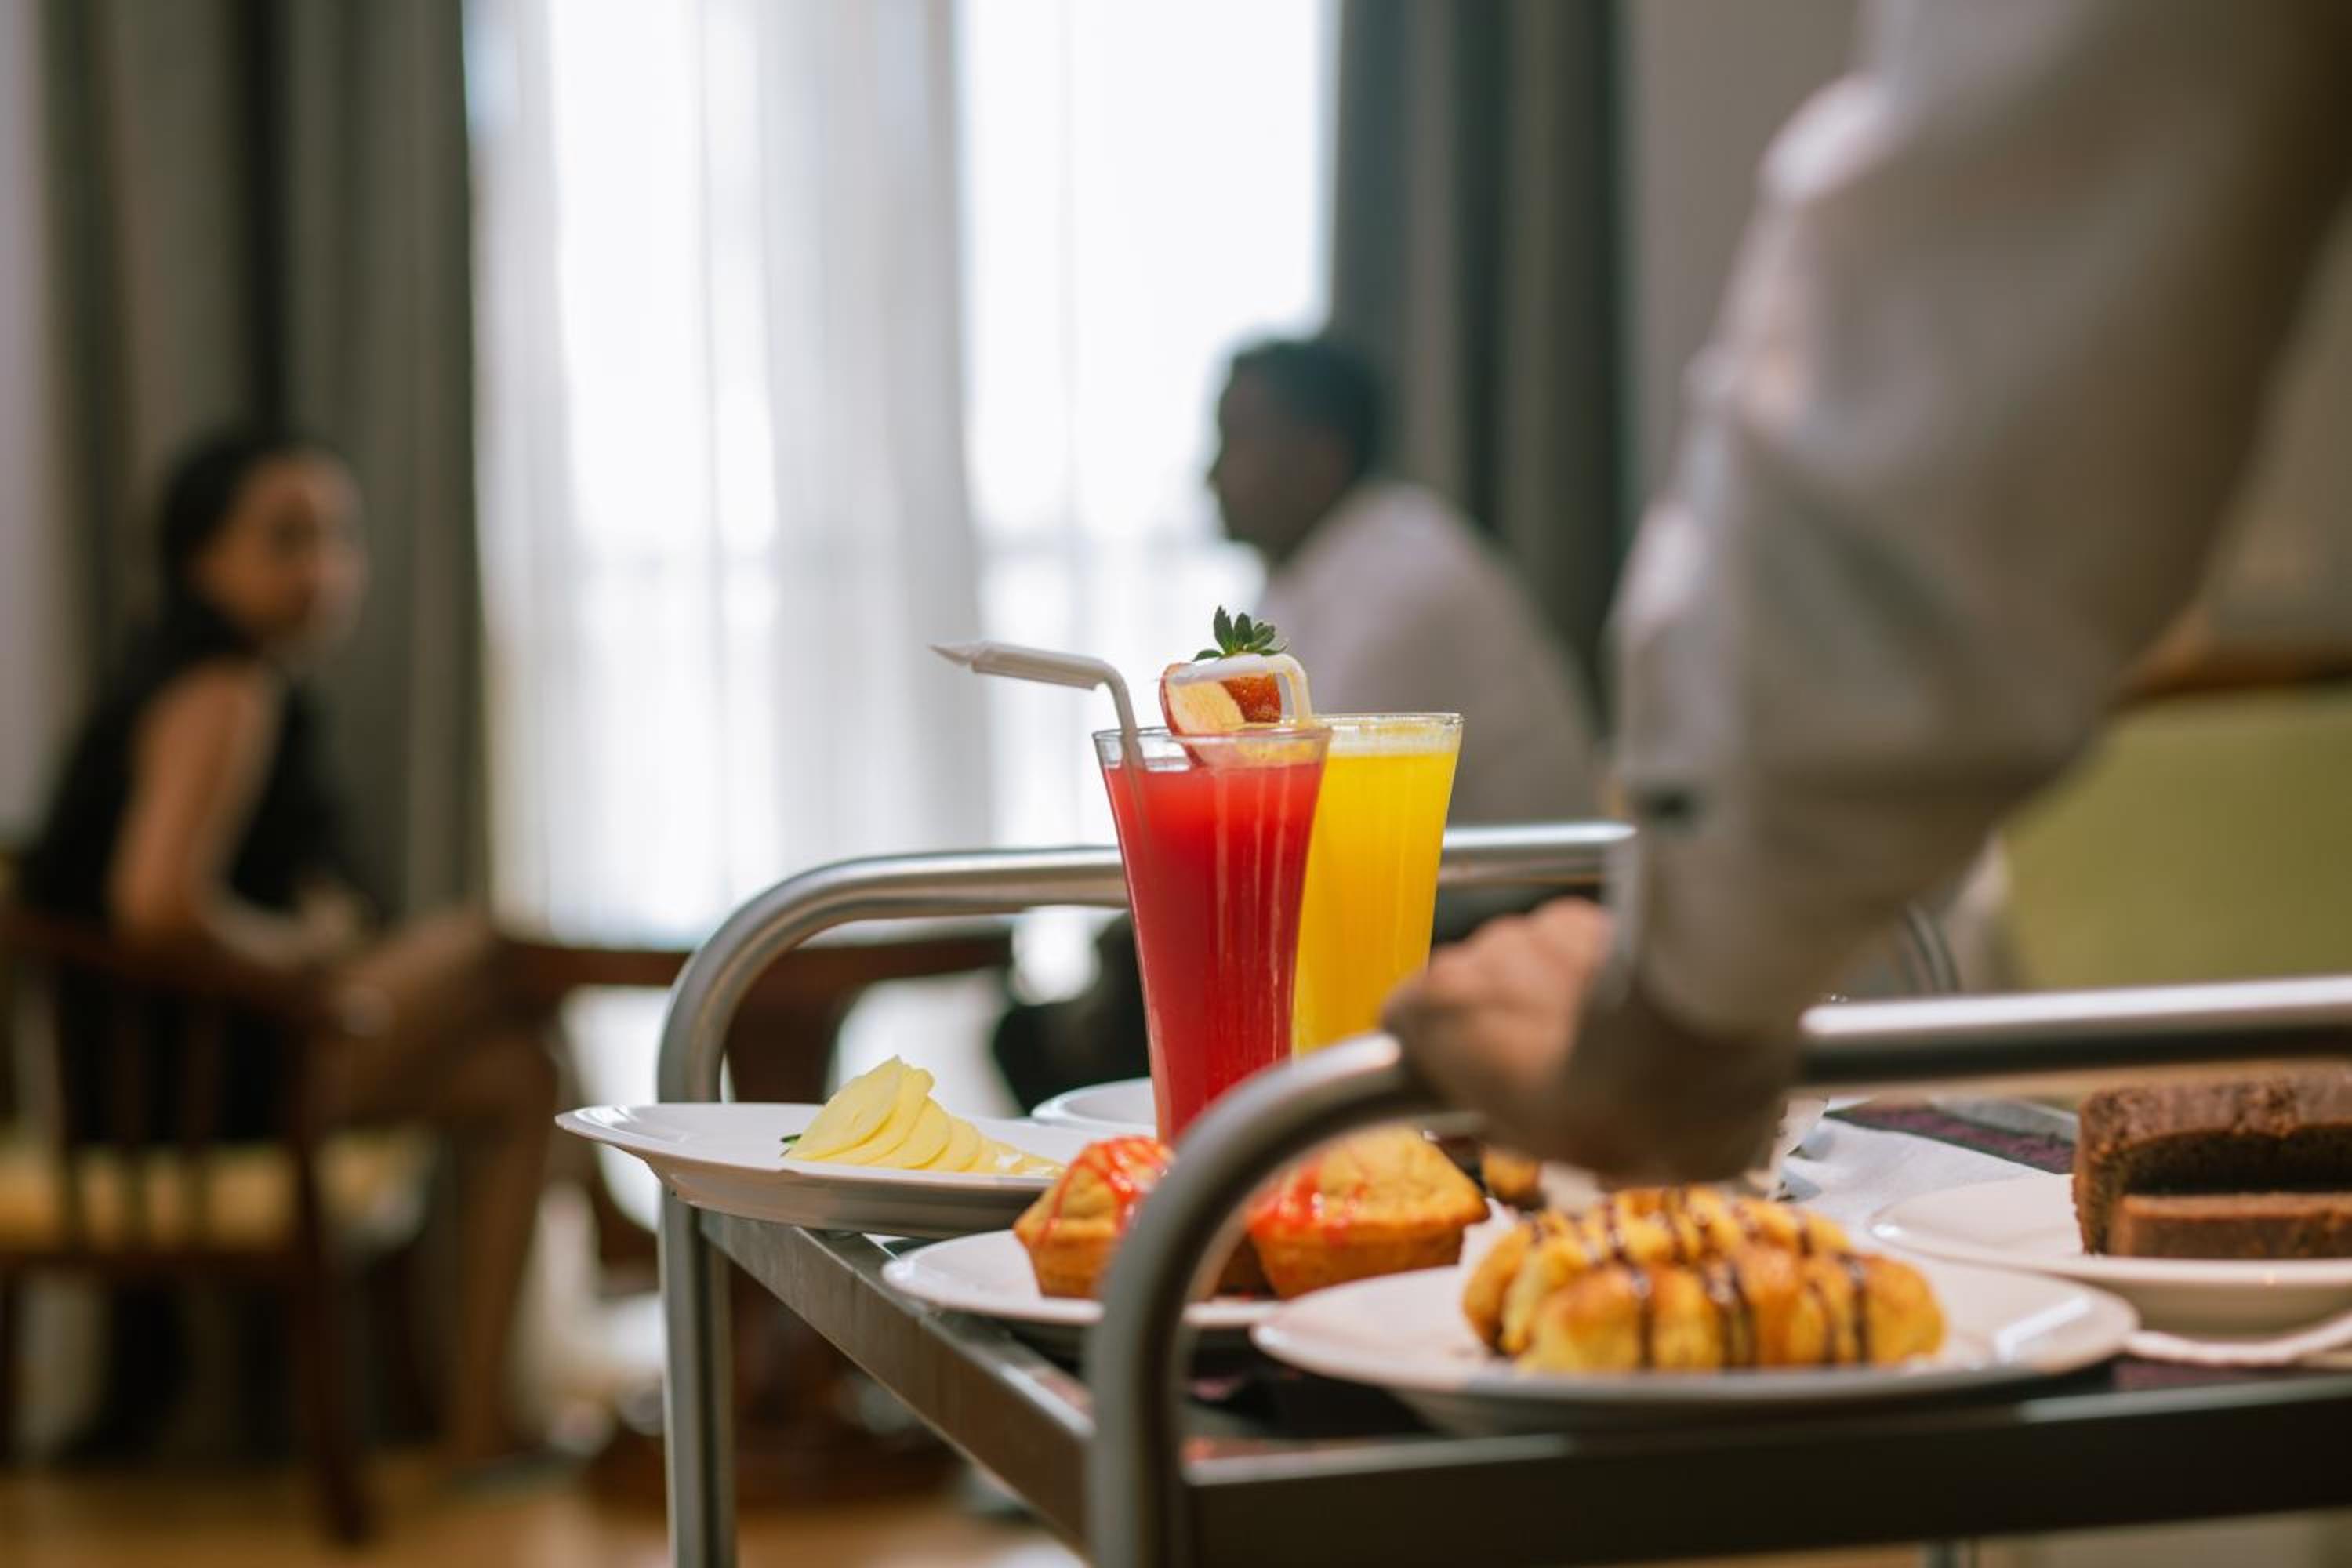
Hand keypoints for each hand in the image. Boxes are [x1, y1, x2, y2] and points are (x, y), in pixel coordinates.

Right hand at [1381, 899, 1792, 1182]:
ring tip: (1597, 1042)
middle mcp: (1477, 955)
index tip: (1460, 1088)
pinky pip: (1569, 945)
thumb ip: (1504, 1126)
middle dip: (1497, 1027)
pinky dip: (1586, 971)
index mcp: (1441, 1014)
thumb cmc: (1623, 1109)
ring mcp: (1535, 926)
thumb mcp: (1552, 1155)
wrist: (1714, 1031)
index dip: (1429, 1057)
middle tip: (1543, 1076)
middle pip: (1466, 991)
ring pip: (1520, 964)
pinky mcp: (1593, 909)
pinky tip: (1628, 1009)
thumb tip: (1510, 1122)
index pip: (1397, 1022)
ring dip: (1543, 996)